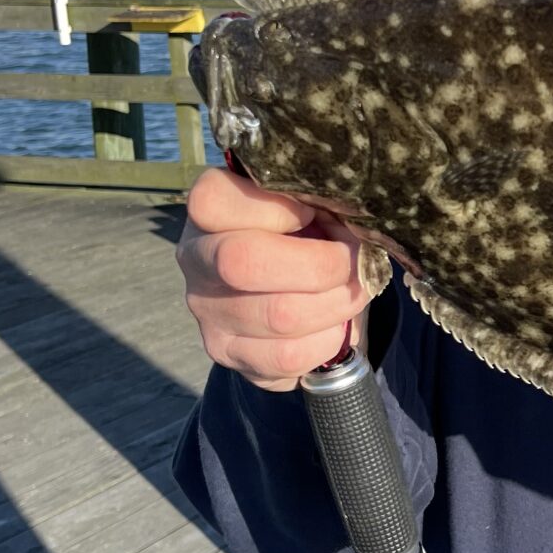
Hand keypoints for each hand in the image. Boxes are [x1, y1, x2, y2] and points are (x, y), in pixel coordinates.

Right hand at [177, 166, 368, 391]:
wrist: (299, 287)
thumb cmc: (308, 232)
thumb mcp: (311, 202)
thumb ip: (317, 195)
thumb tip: (353, 213)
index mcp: (209, 210)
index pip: (214, 201)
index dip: (277, 207)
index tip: (314, 212)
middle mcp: (196, 260)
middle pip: (243, 262)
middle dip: (320, 263)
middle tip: (355, 260)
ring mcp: (207, 313)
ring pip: (278, 316)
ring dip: (337, 304)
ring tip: (356, 291)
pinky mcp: (230, 354)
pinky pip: (287, 357)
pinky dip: (328, 340)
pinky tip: (336, 324)